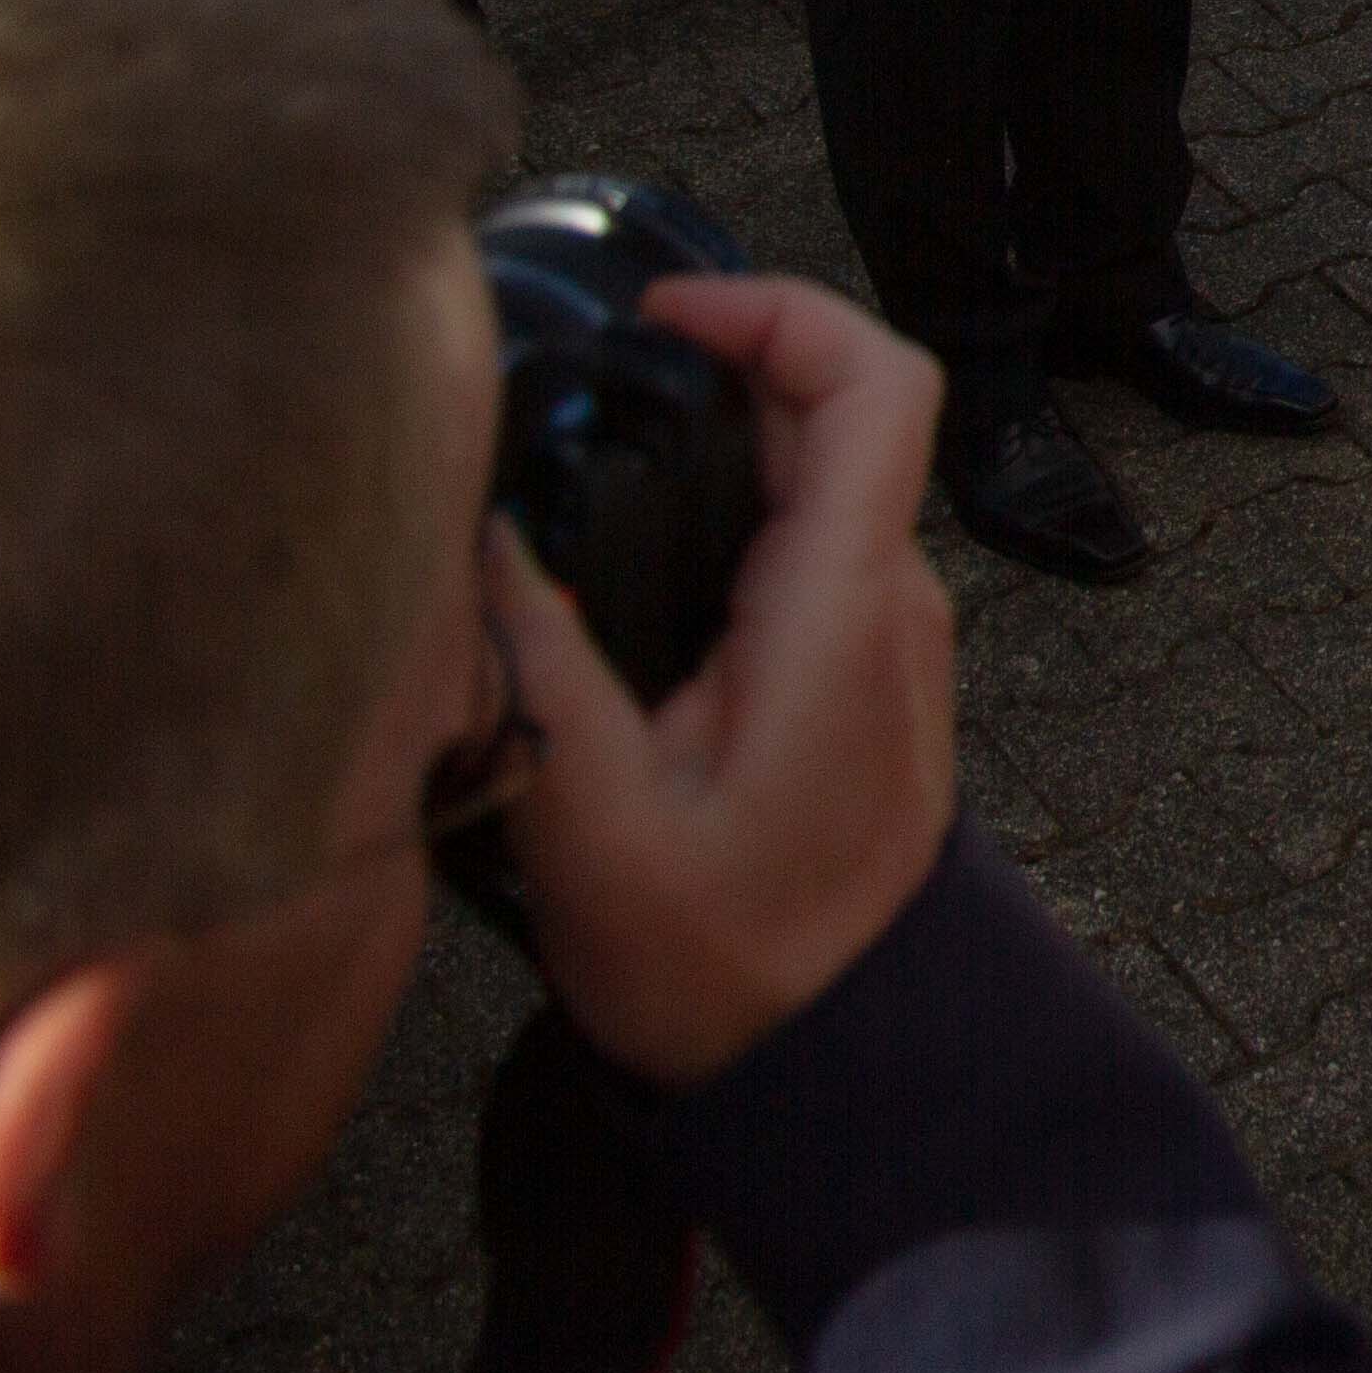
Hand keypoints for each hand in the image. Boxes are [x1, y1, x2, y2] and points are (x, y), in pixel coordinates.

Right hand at [493, 273, 958, 1089]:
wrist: (832, 1063)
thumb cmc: (723, 964)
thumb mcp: (590, 818)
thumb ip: (535, 664)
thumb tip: (481, 532)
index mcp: (844, 606)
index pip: (876, 383)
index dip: (780, 309)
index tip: (666, 312)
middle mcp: (890, 602)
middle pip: (840, 414)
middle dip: (727, 363)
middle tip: (599, 372)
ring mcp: (888, 640)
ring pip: (825, 483)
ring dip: (729, 439)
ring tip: (598, 445)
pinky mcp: (862, 679)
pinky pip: (812, 550)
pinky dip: (737, 510)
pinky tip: (634, 551)